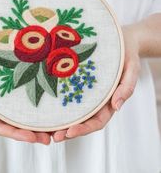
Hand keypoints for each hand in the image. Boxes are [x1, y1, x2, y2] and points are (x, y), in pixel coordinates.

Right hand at [0, 50, 50, 144]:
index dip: (15, 133)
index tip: (32, 137)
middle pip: (12, 126)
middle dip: (29, 134)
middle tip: (48, 139)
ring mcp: (1, 102)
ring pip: (18, 118)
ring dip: (34, 126)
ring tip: (51, 131)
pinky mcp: (8, 94)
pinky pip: (20, 104)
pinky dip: (32, 111)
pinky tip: (45, 113)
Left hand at [53, 25, 140, 141]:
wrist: (121, 41)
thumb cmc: (127, 54)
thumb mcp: (131, 68)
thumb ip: (126, 87)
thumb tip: (117, 107)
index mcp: (109, 101)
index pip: (97, 121)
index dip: (84, 129)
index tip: (69, 132)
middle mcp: (96, 101)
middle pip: (82, 121)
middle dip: (68, 130)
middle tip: (53, 136)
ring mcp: (86, 93)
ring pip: (73, 112)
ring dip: (61, 121)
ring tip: (46, 128)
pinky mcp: (78, 82)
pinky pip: (69, 95)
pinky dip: (59, 104)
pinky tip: (47, 105)